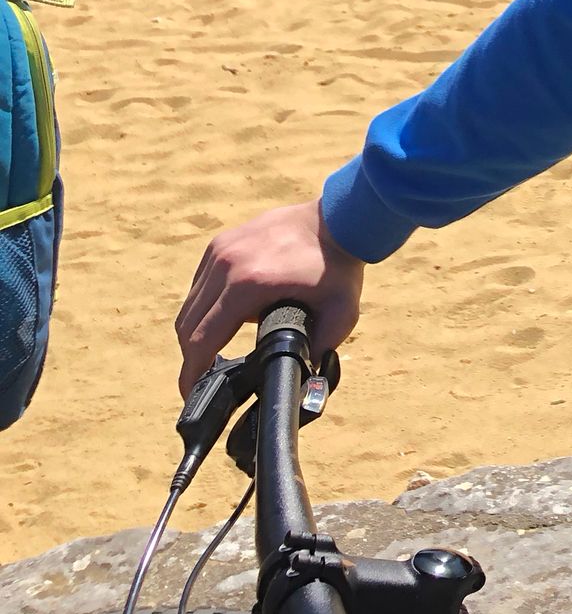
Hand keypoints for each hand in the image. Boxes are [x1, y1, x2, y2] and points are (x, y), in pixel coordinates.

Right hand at [176, 199, 365, 394]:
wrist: (340, 219)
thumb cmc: (340, 268)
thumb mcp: (341, 314)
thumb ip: (320, 349)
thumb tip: (303, 381)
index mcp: (247, 284)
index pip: (202, 339)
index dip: (192, 372)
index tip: (191, 394)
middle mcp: (226, 264)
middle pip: (188, 324)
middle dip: (191, 357)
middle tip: (201, 379)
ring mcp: (220, 249)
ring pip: (191, 304)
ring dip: (196, 331)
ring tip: (211, 353)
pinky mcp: (222, 242)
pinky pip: (200, 284)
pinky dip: (204, 306)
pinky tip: (221, 319)